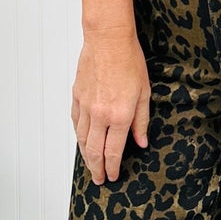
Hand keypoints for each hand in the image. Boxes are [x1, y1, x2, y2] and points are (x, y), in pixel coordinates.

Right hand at [71, 30, 150, 184]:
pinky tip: (82, 141)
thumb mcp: (144, 93)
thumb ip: (141, 121)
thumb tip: (141, 142)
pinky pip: (76, 123)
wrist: (108, 40)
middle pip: (94, 151)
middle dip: (97, 168)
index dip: (113, 167)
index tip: (113, 176)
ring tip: (91, 165)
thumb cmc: (129, 61)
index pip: (113, 151)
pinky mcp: (76, 97)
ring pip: (82, 139)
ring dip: (86, 156)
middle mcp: (100, 115)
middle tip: (100, 179)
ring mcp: (86, 106)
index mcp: (119, 115)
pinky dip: (78, 135)